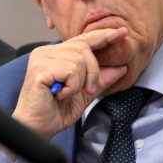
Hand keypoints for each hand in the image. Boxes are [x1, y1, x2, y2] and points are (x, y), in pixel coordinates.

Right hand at [11, 27, 128, 136]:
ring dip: (79, 83)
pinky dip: (71, 87)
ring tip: (66, 94)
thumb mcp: (86, 93)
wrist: (38, 130)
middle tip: (86, 89)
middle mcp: (47, 51)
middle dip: (93, 71)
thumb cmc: (55, 112)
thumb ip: (101, 79)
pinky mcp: (39, 69)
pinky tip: (59, 95)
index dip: (104, 35)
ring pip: (79, 60)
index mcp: (57, 54)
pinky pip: (70, 70)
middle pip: (84, 48)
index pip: (84, 39)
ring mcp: (41, 58)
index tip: (123, 32)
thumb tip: (122, 67)